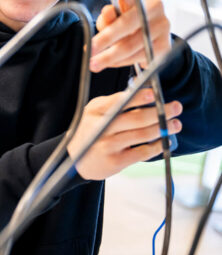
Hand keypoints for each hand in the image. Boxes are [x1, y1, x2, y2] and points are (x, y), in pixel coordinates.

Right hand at [67, 88, 182, 179]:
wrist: (78, 158)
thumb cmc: (93, 131)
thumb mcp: (96, 112)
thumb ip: (115, 103)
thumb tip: (146, 93)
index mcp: (96, 111)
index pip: (120, 101)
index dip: (139, 97)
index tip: (155, 94)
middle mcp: (101, 127)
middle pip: (137, 118)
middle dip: (160, 112)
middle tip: (176, 107)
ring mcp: (108, 145)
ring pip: (142, 134)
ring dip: (163, 128)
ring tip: (176, 124)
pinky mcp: (116, 161)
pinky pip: (142, 152)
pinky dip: (157, 146)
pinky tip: (165, 140)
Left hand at [90, 0, 171, 72]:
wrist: (153, 39)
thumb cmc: (128, 24)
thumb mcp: (116, 18)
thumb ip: (108, 17)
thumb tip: (108, 12)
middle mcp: (154, 8)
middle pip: (126, 25)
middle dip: (105, 39)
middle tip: (89, 50)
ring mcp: (163, 27)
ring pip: (130, 45)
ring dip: (109, 57)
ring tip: (94, 63)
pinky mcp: (165, 45)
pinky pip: (138, 57)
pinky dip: (121, 62)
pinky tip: (111, 63)